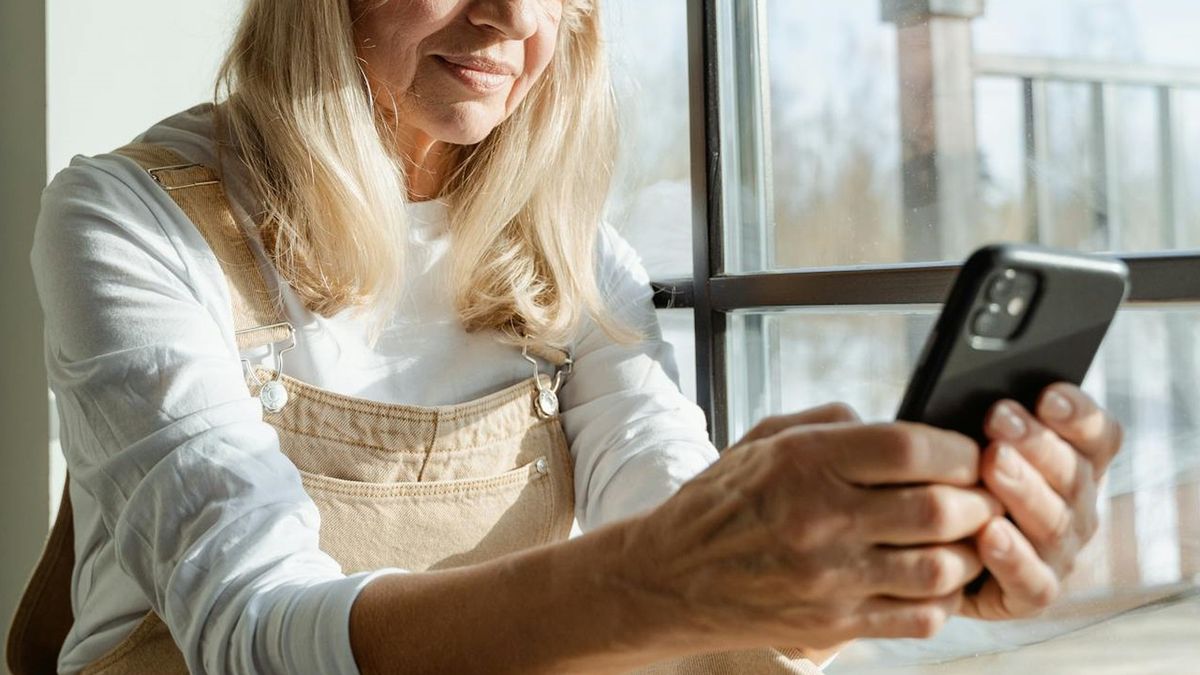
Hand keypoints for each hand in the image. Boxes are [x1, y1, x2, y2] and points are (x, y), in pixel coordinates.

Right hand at [619, 404, 1001, 653]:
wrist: (669, 577)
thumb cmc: (720, 504)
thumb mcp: (764, 440)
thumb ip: (834, 425)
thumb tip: (901, 426)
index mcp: (804, 462)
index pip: (910, 447)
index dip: (957, 448)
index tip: (969, 453)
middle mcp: (819, 519)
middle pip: (937, 508)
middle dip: (977, 501)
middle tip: (982, 496)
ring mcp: (828, 578)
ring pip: (939, 568)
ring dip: (967, 553)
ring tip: (965, 539)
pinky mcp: (832, 625)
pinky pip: (918, 617)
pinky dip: (942, 599)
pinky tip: (934, 581)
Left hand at [961, 383, 1123, 619]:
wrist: (922, 552)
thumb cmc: (949, 481)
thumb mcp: (965, 444)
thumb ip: (984, 424)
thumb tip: (979, 392)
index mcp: (1074, 465)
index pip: (1098, 436)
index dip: (1078, 414)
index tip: (1046, 393)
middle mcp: (1076, 509)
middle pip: (1074, 474)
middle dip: (1036, 443)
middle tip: (998, 417)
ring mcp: (1059, 554)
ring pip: (1054, 523)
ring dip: (1023, 490)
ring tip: (992, 463)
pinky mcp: (1031, 594)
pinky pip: (1032, 580)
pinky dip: (1012, 556)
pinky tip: (989, 533)